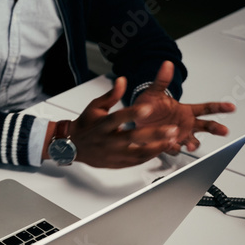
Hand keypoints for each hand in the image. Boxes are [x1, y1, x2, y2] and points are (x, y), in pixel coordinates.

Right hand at [64, 75, 184, 167]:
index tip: (148, 108)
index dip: (133, 113)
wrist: (72, 146)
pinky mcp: (117, 164)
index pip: (118, 118)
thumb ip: (112, 95)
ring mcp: (113, 154)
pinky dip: (150, 156)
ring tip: (172, 140)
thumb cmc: (85, 125)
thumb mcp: (95, 106)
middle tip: (172, 129)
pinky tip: (160, 149)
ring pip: (138, 153)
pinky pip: (137, 162)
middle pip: (133, 138)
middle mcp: (108, 140)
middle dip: (154, 134)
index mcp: (102, 125)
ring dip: (157, 147)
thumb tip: (123, 80)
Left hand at [132, 61, 235, 152]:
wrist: (137, 120)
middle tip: (224, 130)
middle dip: (216, 128)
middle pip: (206, 126)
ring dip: (193, 144)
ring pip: (193, 141)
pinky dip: (174, 148)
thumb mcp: (154, 92)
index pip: (207, 108)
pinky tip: (171, 146)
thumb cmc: (149, 105)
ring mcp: (180, 136)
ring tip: (190, 145)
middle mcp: (187, 124)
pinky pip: (174, 148)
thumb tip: (167, 64)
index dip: (220, 107)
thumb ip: (162, 80)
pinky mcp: (169, 145)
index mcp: (187, 111)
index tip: (231, 107)